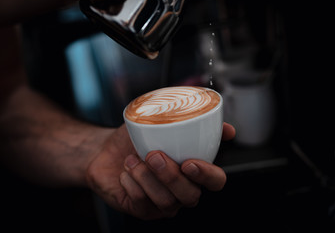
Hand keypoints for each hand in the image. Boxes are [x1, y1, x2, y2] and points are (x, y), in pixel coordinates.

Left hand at [86, 123, 234, 219]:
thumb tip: (228, 129)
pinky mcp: (142, 210)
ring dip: (147, 178)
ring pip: (166, 202)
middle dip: (171, 177)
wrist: (106, 149)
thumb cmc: (137, 137)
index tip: (189, 162)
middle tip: (153, 155)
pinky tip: (126, 170)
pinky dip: (131, 183)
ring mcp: (162, 204)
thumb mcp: (163, 123)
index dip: (208, 175)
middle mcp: (181, 191)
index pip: (215, 182)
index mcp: (193, 172)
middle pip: (190, 196)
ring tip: (132, 159)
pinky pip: (141, 203)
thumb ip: (195, 124)